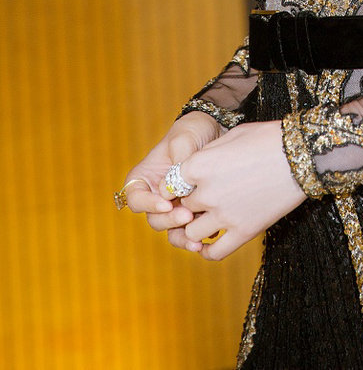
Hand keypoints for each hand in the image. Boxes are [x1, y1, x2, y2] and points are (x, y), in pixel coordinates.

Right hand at [122, 111, 223, 239]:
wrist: (218, 132)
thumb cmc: (194, 130)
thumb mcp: (184, 138)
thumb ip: (179, 160)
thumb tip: (175, 188)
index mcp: (144, 179)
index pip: (136, 198)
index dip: (148, 205)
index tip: (167, 204)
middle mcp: (156, 197)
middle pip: (154, 219)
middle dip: (170, 220)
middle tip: (188, 215)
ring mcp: (174, 208)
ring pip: (171, 231)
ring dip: (183, 237)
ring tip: (197, 240)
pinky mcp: (193, 214)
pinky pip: (190, 233)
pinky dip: (197, 237)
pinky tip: (210, 236)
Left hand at [159, 120, 306, 260]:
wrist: (301, 155)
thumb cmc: (268, 138)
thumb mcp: (231, 136)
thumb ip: (207, 155)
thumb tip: (195, 168)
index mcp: (199, 165)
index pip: (170, 184)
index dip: (177, 185)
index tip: (186, 185)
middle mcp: (206, 192)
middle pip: (183, 207)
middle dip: (190, 204)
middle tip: (204, 199)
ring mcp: (224, 214)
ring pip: (191, 233)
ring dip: (196, 227)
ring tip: (208, 220)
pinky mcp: (243, 232)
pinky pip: (214, 252)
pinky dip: (207, 250)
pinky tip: (210, 243)